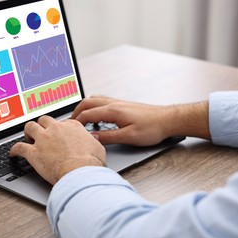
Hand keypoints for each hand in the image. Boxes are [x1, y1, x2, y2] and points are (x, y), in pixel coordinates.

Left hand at [10, 116, 105, 184]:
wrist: (80, 173)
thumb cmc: (91, 163)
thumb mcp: (98, 147)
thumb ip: (92, 141)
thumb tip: (94, 141)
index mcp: (71, 126)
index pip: (62, 122)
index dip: (59, 129)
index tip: (58, 134)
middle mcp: (56, 129)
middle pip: (44, 120)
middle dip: (41, 125)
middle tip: (41, 133)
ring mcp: (43, 139)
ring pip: (29, 127)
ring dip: (27, 132)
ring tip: (27, 137)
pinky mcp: (33, 153)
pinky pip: (18, 147)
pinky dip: (14, 150)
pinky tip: (13, 153)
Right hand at [72, 96, 209, 145]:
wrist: (167, 119)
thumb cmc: (152, 128)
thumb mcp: (128, 137)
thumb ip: (108, 137)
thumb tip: (92, 138)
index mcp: (113, 110)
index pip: (87, 114)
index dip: (76, 122)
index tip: (70, 130)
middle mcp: (113, 103)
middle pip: (87, 103)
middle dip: (76, 113)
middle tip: (71, 124)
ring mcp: (118, 102)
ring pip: (94, 100)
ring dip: (84, 108)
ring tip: (81, 120)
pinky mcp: (122, 104)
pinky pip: (102, 101)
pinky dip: (93, 107)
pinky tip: (97, 117)